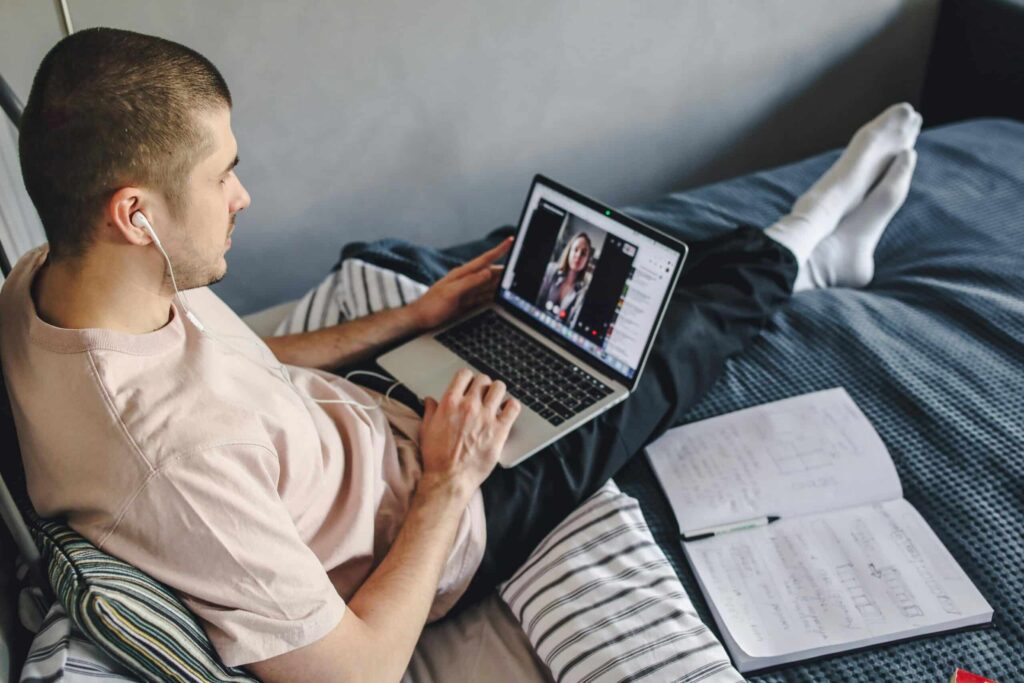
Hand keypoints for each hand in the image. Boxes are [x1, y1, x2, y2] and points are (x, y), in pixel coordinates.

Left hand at [409, 238, 512, 329]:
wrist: (419, 319)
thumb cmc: (431, 306)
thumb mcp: (452, 293)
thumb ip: (470, 282)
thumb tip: (487, 272)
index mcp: (462, 274)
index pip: (484, 260)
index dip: (498, 250)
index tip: (510, 241)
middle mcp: (466, 280)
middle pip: (490, 272)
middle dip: (505, 268)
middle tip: (520, 266)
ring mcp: (466, 290)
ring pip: (489, 284)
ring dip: (501, 282)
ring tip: (515, 280)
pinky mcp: (466, 301)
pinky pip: (484, 295)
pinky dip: (494, 294)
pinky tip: (501, 295)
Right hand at [418, 369, 520, 497]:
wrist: (449, 478)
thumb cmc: (436, 457)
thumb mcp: (427, 430)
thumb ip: (430, 411)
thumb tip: (430, 401)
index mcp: (450, 403)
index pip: (464, 375)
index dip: (468, 378)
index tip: (470, 384)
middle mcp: (469, 406)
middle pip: (483, 380)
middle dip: (483, 385)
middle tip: (483, 395)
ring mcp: (486, 417)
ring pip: (499, 388)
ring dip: (498, 392)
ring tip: (496, 401)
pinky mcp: (499, 430)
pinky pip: (513, 408)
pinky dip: (512, 406)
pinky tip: (507, 410)